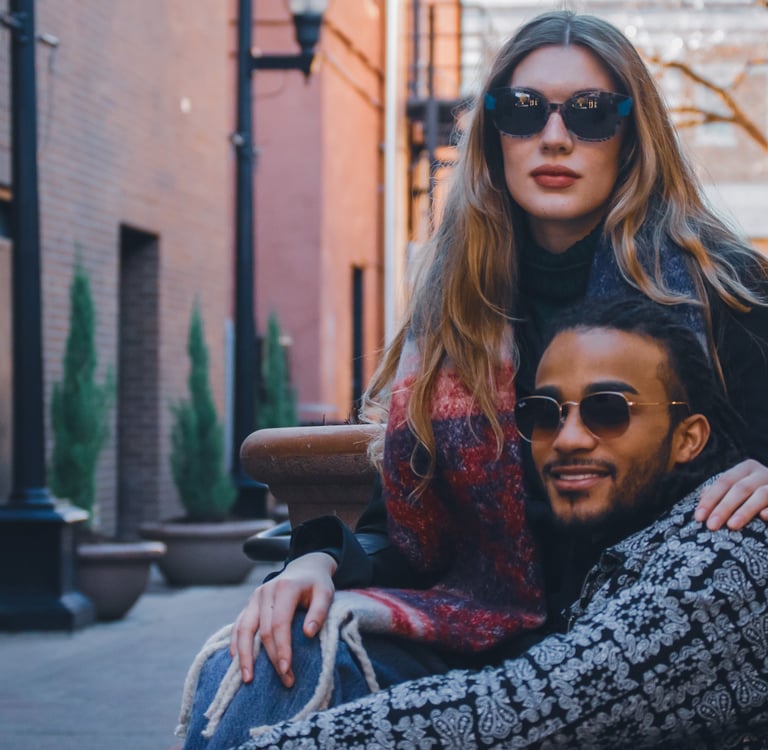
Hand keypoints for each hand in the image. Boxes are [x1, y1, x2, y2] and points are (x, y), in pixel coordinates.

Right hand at [229, 552, 336, 686]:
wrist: (305, 567)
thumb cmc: (317, 584)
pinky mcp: (250, 604)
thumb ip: (320, 611)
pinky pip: (238, 625)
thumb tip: (308, 633)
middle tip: (284, 680)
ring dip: (244, 655)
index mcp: (284, 589)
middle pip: (263, 631)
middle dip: (271, 659)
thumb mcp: (326, 592)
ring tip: (247, 679)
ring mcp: (255, 598)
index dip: (282, 648)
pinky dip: (235, 643)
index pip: (280, 624)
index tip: (287, 670)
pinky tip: (235, 660)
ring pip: (243, 629)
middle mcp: (265, 592)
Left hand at [695, 459, 767, 529]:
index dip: (710, 499)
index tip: (699, 517)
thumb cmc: (755, 495)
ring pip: (760, 494)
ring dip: (745, 510)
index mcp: (746, 469)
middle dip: (723, 507)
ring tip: (731, 525)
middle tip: (711, 526)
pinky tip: (764, 517)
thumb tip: (702, 498)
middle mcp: (762, 473)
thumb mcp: (738, 489)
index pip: (723, 482)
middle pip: (739, 488)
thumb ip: (721, 492)